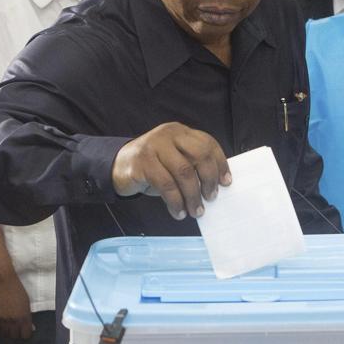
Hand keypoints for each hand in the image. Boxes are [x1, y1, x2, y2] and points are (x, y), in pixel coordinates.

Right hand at [0, 272, 33, 339]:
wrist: (3, 281)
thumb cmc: (17, 289)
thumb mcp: (26, 303)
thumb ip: (27, 315)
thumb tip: (30, 327)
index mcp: (25, 316)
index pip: (26, 334)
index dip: (25, 333)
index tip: (24, 330)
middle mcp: (15, 320)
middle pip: (15, 336)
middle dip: (16, 333)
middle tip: (16, 328)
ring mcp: (4, 319)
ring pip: (5, 334)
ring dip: (7, 331)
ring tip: (8, 326)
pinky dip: (0, 327)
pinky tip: (2, 323)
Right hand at [111, 122, 230, 219]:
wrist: (117, 166)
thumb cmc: (152, 167)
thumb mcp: (173, 160)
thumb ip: (191, 166)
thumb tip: (215, 187)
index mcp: (180, 132)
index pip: (208, 143)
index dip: (220, 163)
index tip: (226, 182)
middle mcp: (169, 135)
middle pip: (200, 155)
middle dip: (208, 180)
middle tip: (210, 198)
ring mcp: (154, 146)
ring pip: (184, 172)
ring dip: (192, 196)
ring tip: (195, 211)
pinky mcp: (143, 162)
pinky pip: (166, 185)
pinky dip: (175, 202)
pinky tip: (178, 211)